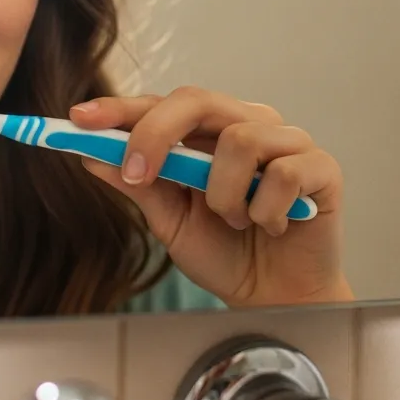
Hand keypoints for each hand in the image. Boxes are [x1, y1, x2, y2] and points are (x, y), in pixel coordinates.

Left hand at [70, 86, 351, 307]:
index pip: (162, 104)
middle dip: (157, 133)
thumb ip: (138, 186)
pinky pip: (282, 174)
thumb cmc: (226, 254)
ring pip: (240, 140)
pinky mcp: (321, 167)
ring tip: (236, 223)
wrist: (276, 300)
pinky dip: (265, 211)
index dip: (120, 108)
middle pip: (197, 99)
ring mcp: (287, 141)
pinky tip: (271, 227)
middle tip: (139, 174)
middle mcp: (249, 124)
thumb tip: (91, 157)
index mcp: (210, 131)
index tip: (79, 119)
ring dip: (224, 195)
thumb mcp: (170, 222)